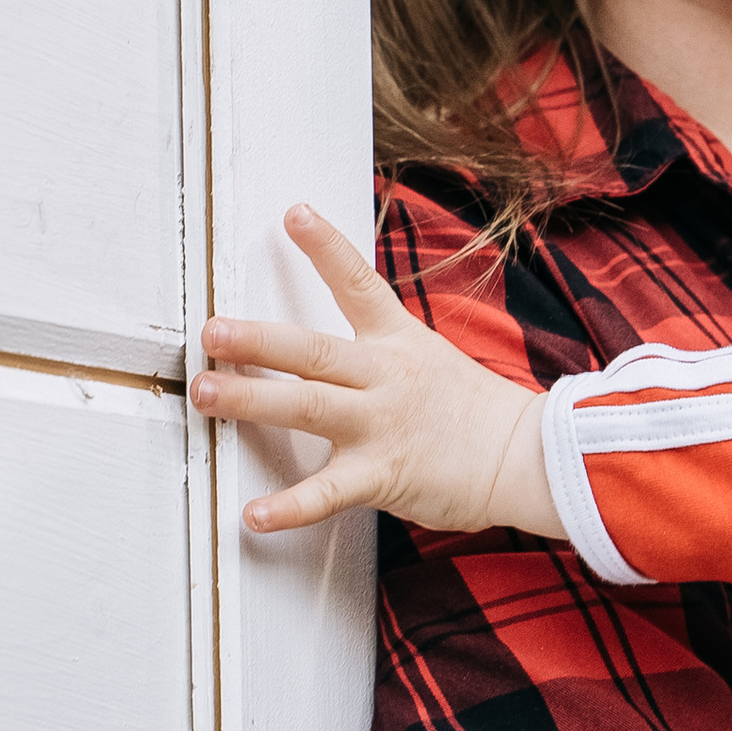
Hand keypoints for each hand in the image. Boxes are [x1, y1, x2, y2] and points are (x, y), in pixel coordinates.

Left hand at [193, 205, 560, 539]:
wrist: (526, 457)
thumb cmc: (473, 413)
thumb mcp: (428, 359)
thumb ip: (378, 349)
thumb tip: (325, 347)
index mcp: (397, 343)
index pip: (358, 284)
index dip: (326, 247)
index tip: (294, 215)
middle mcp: (384, 378)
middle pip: (311, 351)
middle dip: (255, 340)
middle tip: (211, 331)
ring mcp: (381, 425)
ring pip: (306, 407)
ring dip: (250, 400)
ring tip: (205, 393)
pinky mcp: (382, 475)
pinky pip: (326, 494)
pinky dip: (288, 508)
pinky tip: (253, 515)